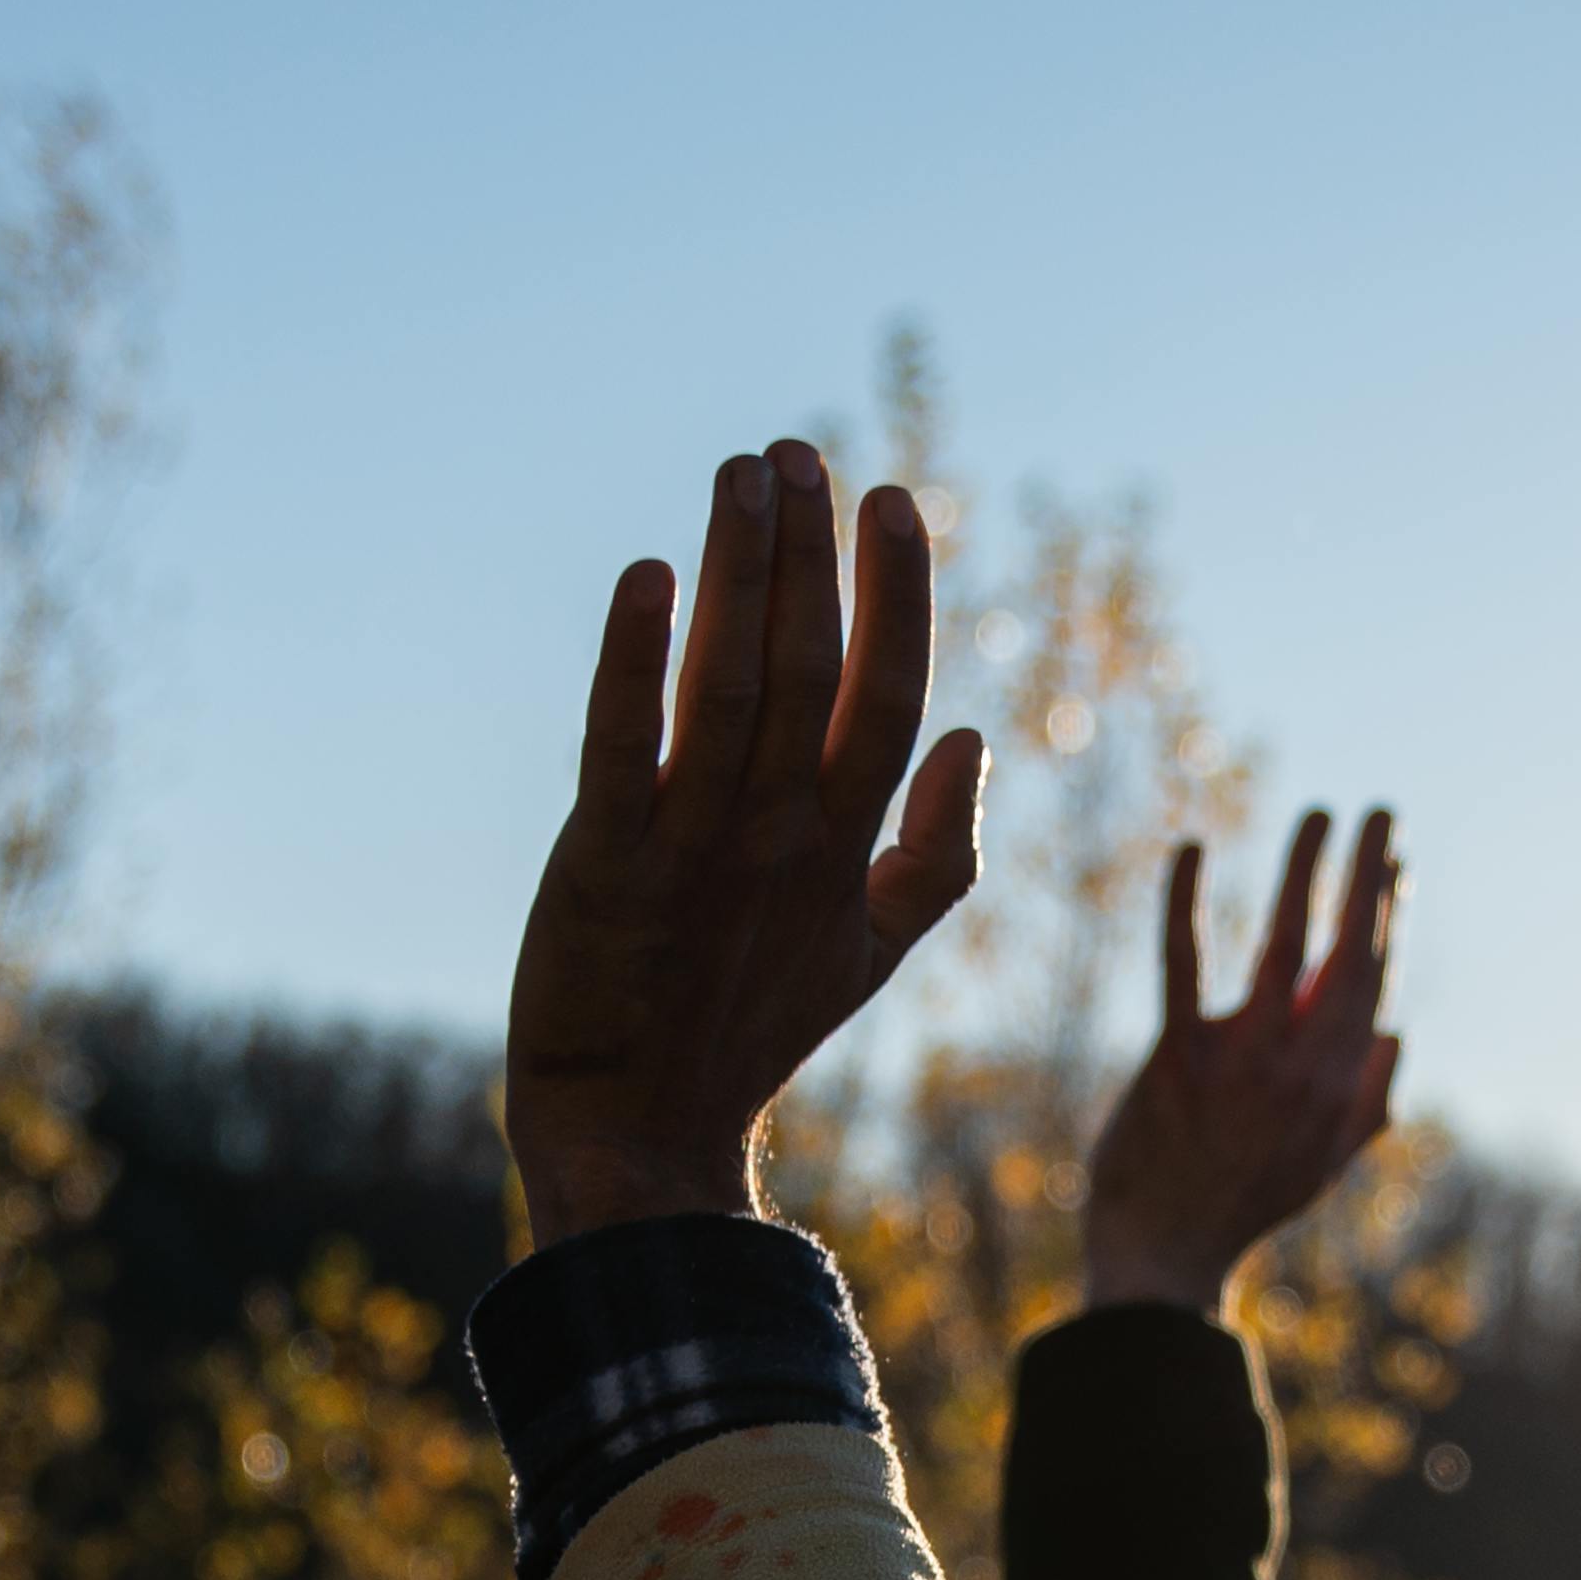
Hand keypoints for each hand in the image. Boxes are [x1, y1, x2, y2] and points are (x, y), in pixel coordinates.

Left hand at [501, 438, 987, 1238]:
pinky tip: (646, 576)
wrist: (638, 1126)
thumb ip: (941, 855)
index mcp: (844, 848)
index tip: (889, 500)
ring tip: (740, 473)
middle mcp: (778, 836)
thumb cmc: (751, 1027)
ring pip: (730, 686)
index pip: (888, 697)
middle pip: (812, 668)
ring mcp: (693, 847)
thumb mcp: (872, 950)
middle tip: (796, 453)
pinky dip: (633, 660)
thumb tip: (976, 737)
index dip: (897, 596)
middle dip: (809, 553)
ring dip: (739, 573)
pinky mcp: (605, 862)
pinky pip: (621, 744)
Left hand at [1078, 806, 1405, 1314]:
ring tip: (1317, 816)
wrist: (1164, 1260)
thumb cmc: (1241, 1206)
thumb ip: (1367, 1103)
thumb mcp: (1322, 1165)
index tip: (1394, 861)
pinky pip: (1181, 967)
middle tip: (1379, 812)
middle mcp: (1300, 1069)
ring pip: (1280, 946)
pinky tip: (1187, 848)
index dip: (1387, 917)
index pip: (1372, 983)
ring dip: (1302, 872)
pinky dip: (1184, 903)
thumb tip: (1395, 1033)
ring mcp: (1240, 1063)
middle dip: (1367, 877)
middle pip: (1344, 953)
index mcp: (1338, 1089)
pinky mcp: (1174, 1060)